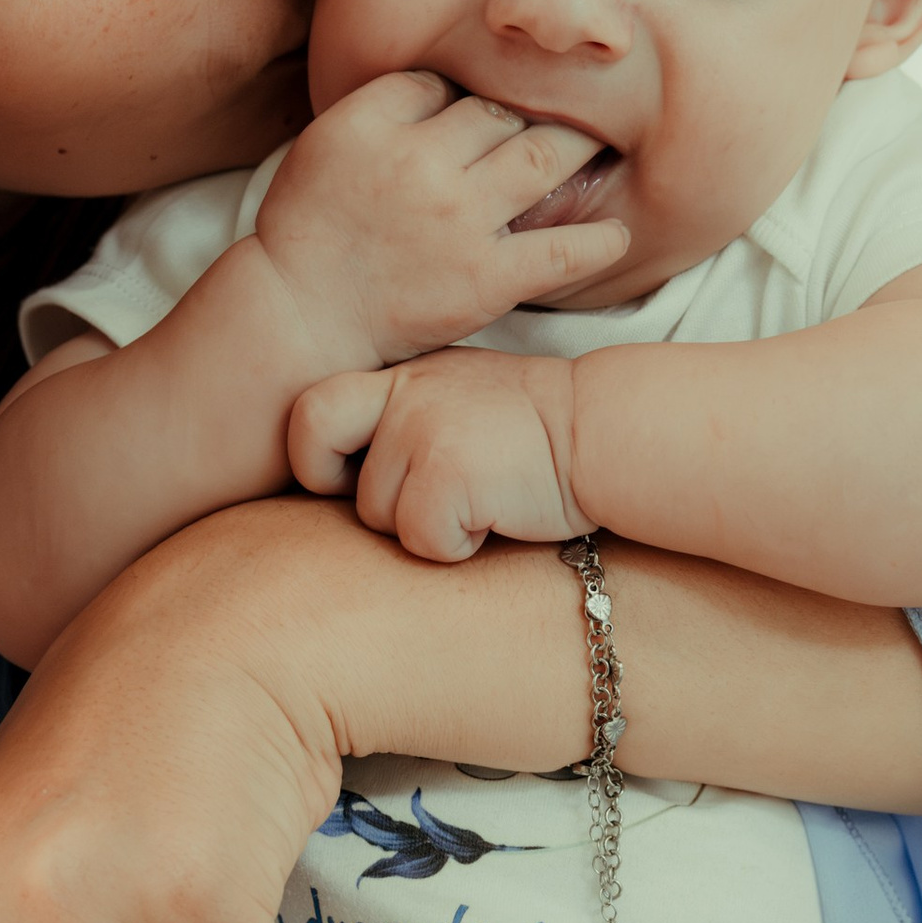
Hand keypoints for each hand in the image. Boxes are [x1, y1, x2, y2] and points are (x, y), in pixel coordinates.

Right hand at [253, 70, 627, 371]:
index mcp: (374, 124)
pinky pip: (560, 251)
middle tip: (564, 113)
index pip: (444, 84)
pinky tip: (618, 235)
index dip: (463, 98)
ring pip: (542, 157)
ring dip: (577, 149)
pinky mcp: (485, 280)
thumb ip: (383, 106)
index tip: (475, 119)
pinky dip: (598, 241)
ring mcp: (460, 221)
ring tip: (600, 150)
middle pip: (502, 112)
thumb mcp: (326, 142)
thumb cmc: (308, 229)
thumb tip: (448, 85)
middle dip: (533, 110)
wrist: (300, 316)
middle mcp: (422, 163)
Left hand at [289, 346, 584, 562]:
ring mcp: (420, 428)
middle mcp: (403, 391)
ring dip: (423, 526)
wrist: (608, 430)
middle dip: (339, 487)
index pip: (313, 408)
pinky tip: (497, 519)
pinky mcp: (445, 472)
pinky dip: (458, 546)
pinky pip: (420, 539)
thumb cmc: (544, 435)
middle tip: (403, 501)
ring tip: (480, 502)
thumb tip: (362, 479)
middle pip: (317, 453)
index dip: (318, 453)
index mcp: (405, 376)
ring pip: (375, 513)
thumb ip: (410, 422)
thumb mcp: (464, 403)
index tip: (356, 476)